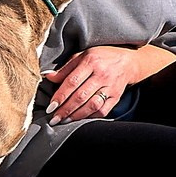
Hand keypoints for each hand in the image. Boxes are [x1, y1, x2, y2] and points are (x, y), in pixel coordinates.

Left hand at [43, 44, 161, 123]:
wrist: (128, 61)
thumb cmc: (101, 57)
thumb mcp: (82, 56)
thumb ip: (65, 68)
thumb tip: (48, 76)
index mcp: (90, 61)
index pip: (72, 82)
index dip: (60, 96)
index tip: (50, 107)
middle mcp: (101, 74)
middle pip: (80, 96)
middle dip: (65, 110)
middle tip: (54, 118)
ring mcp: (110, 86)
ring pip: (91, 105)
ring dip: (76, 115)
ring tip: (65, 120)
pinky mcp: (116, 97)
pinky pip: (102, 110)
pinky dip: (90, 116)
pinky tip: (80, 118)